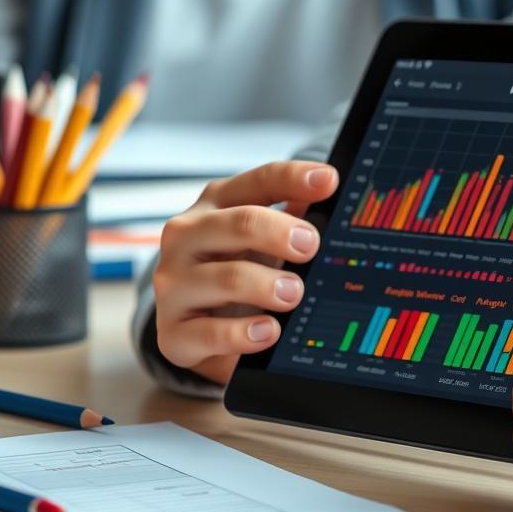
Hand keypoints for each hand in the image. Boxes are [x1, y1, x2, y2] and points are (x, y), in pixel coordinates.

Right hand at [153, 161, 338, 384]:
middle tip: (311, 247)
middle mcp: (187, 237)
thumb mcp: (264, 243)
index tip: (329, 180)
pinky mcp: (173, 333)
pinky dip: (244, 332)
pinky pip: (210, 332)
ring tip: (294, 294)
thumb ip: (295, 221)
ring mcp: (175, 284)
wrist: (195, 330)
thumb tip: (339, 206)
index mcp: (215, 205)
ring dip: (267, 285)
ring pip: (226, 277)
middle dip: (280, 232)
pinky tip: (269, 331)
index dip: (295, 178)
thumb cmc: (237, 273)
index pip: (258, 181)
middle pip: (238, 223)